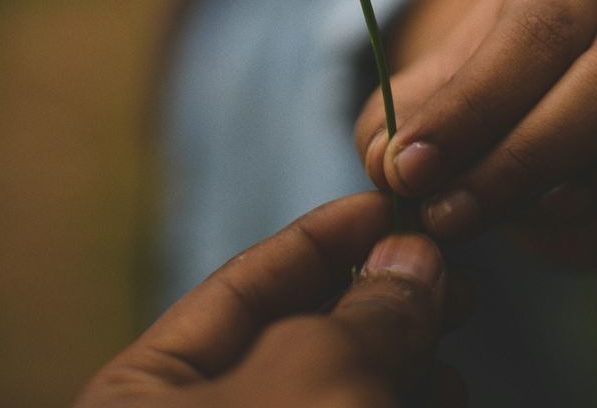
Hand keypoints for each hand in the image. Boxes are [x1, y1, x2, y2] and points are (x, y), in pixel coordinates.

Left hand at [74, 193, 467, 406]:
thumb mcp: (315, 383)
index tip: (397, 208)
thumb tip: (414, 253)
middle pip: (294, 340)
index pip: (242, 285)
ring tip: (453, 345)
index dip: (326, 238)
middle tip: (452, 275)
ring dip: (400, 362)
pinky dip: (399, 405)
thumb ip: (360, 314)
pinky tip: (448, 391)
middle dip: (378, 303)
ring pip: (331, 394)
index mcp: (143, 392)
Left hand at [356, 0, 596, 265]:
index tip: (412, 169)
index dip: (474, 104)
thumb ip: (394, 129)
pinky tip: (586, 241)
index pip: (534, 31)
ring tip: (532, 222)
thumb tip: (389, 165)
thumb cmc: (473, 104)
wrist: (532, 113)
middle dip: (528, 156)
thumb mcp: (422, 102)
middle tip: (453, 216)